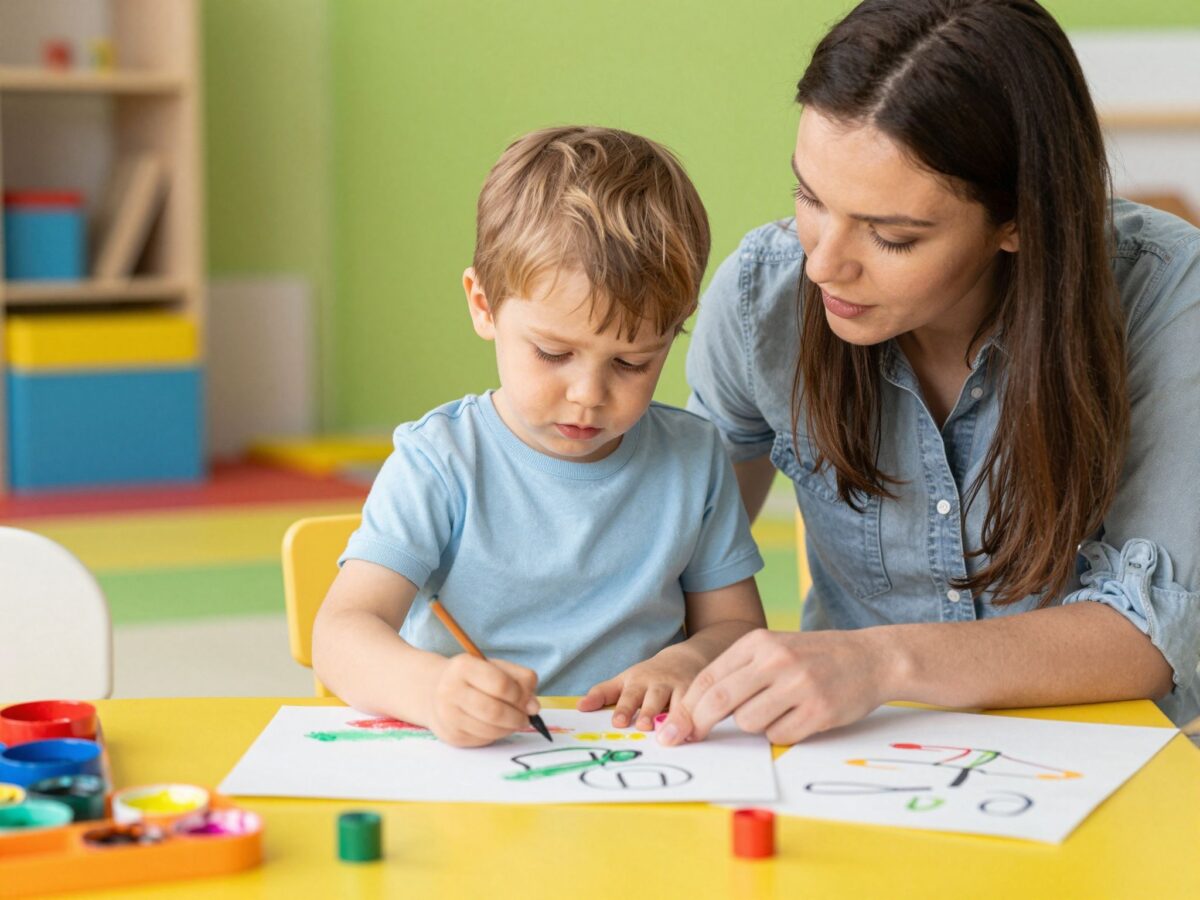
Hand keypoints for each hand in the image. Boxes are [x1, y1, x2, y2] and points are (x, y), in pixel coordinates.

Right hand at [427, 654, 539, 746]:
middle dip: (517, 717)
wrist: (436, 691)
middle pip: (495, 711)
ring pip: (490, 730)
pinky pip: (483, 740)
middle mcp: (450, 690)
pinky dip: (497, 735)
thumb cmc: (473, 678)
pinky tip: (497, 726)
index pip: (501, 685)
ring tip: (513, 721)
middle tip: (525, 718)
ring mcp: (448, 715)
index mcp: (463, 666)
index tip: (527, 699)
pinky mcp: (451, 735)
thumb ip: (521, 680)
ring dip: (509, 728)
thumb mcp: (497, 667)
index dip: (520, 695)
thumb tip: (534, 707)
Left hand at [576, 646, 704, 729]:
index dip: (624, 709)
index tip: (618, 722)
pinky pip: (698, 707)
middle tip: (643, 726)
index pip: (629, 695)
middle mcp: (658, 684)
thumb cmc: (649, 676)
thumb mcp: (625, 680)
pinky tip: (694, 734)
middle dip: (648, 711)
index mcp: (638, 682)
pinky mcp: (698, 694)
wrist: (684, 659)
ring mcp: (680, 688)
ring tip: (668, 733)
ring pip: (678, 702)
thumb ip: (603, 693)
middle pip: (653, 698)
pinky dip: (697, 720)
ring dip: (674, 717)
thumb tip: (580, 707)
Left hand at [658, 628, 888, 745]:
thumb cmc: (812, 656)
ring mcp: (798, 685)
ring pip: (748, 722)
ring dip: (754, 726)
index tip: (672, 729)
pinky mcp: (818, 710)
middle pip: (720, 701)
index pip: (708, 678)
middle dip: (699, 725)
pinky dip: (781, 733)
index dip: (686, 707)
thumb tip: (694, 708)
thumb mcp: (773, 648)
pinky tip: (797, 717)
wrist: (870, 657)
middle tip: (691, 739)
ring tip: (775, 710)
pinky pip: (779, 735)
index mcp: (758, 642)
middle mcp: (776, 660)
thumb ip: (737, 671)